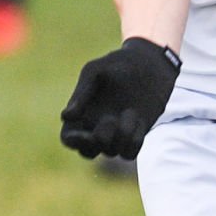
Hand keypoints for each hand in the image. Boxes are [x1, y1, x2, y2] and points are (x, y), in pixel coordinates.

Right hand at [60, 37, 180, 159]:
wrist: (149, 63)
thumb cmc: (117, 64)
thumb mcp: (95, 72)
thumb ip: (81, 93)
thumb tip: (65, 116)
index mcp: (81, 113)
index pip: (68, 138)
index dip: (75, 142)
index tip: (88, 134)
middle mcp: (96, 126)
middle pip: (88, 152)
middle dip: (98, 142)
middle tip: (110, 120)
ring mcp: (116, 132)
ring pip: (112, 152)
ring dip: (121, 137)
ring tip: (130, 111)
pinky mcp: (136, 134)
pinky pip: (131, 152)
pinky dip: (135, 140)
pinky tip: (140, 119)